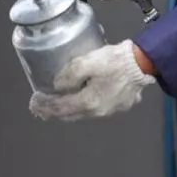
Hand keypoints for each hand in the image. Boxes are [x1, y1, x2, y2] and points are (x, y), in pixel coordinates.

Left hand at [29, 40, 155, 120]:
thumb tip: (58, 85)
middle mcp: (99, 111)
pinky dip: (85, 105)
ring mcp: (111, 110)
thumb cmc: (116, 61)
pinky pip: (98, 108)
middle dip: (53, 110)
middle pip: (70, 115)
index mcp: (89, 102)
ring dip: (69, 109)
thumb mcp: (88, 61)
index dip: (44, 105)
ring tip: (60, 101)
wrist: (143, 63)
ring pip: (84, 113)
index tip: (33, 101)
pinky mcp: (121, 104)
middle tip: (41, 104)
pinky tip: (85, 96)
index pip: (59, 108)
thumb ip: (70, 74)